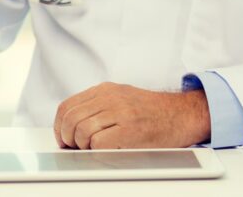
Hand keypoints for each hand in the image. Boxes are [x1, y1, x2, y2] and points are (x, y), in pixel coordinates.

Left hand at [53, 82, 209, 149]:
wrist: (182, 114)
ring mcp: (120, 112)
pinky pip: (98, 143)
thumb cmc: (152, 112)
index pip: (68, 106)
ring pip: (81, 130)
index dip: (60, 126)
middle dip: (67, 137)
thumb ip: (98, 106)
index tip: (63, 138)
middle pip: (71, 118)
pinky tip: (105, 152)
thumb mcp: (121, 98)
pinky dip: (96, 151)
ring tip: (91, 150)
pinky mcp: (130, 130)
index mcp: (105, 90)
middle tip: (74, 148)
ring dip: (82, 145)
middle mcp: (110, 97)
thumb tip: (73, 125)